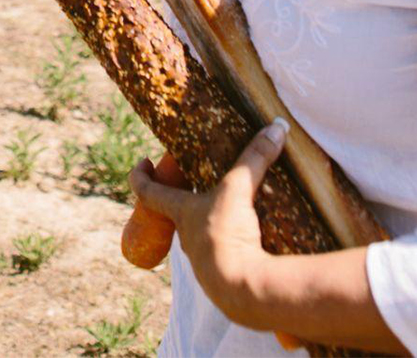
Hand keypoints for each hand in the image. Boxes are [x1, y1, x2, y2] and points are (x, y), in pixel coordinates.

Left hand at [127, 118, 290, 334]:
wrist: (241, 290)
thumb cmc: (226, 236)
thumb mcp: (239, 190)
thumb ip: (256, 157)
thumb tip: (276, 126)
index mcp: (181, 212)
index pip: (148, 192)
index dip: (140, 176)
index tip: (141, 161)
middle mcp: (186, 236)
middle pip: (175, 211)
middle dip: (184, 194)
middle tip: (194, 178)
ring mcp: (203, 259)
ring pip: (200, 233)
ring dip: (209, 219)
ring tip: (230, 205)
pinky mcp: (223, 275)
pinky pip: (223, 252)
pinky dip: (230, 241)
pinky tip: (249, 236)